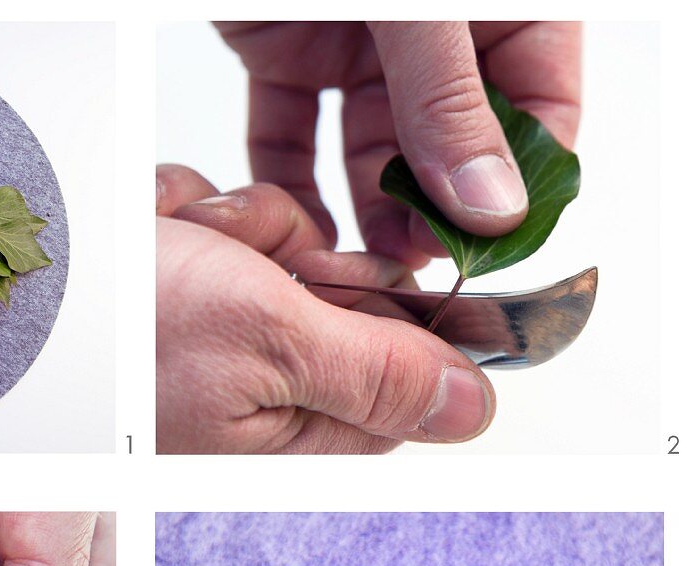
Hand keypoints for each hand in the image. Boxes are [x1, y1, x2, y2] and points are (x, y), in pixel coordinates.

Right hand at [156, 164, 494, 452]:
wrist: (27, 282)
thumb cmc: (133, 333)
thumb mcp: (269, 344)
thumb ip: (378, 373)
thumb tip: (472, 411)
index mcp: (296, 425)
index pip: (399, 373)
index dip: (383, 305)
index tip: (332, 274)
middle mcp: (265, 382)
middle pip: (347, 294)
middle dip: (293, 254)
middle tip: (234, 266)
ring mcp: (224, 328)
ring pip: (287, 242)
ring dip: (233, 226)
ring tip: (176, 244)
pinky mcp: (190, 282)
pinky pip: (230, 224)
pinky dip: (191, 212)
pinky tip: (155, 232)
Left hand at [215, 21, 580, 266]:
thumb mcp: (414, 3)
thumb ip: (446, 96)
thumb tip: (489, 201)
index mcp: (503, 3)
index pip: (542, 105)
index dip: (520, 183)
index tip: (489, 248)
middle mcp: (437, 29)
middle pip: (452, 142)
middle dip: (435, 211)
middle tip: (416, 271)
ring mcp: (363, 41)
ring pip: (373, 151)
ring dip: (365, 214)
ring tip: (359, 270)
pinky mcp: (290, 51)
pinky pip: (296, 133)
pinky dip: (293, 182)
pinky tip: (299, 233)